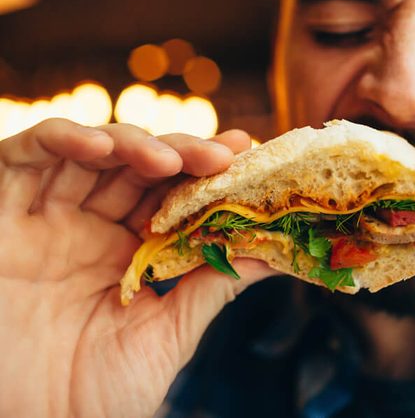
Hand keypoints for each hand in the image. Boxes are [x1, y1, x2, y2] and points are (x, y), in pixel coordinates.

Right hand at [0, 119, 276, 416]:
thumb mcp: (166, 335)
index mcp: (127, 252)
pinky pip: (20, 159)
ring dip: (131, 144)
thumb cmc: (96, 398)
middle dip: (180, 154)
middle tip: (222, 155)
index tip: (245, 153)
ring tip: (171, 160)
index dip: (203, 171)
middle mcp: (85, 228)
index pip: (169, 193)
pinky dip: (60, 140)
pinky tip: (102, 146)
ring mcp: (41, 220)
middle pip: (134, 166)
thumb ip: (210, 286)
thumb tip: (271, 253)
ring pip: (87, 153)